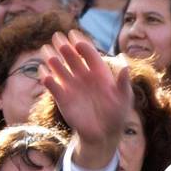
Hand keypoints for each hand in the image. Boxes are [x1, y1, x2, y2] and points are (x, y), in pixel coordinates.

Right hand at [40, 31, 132, 169]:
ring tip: (46, 50)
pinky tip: (44, 74)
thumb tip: (125, 65)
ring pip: (59, 68)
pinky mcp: (62, 98)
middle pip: (72, 57)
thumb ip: (123, 82)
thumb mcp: (124, 98)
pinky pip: (52, 85)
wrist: (103, 134)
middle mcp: (83, 75)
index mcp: (99, 72)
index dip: (82, 45)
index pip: (89, 53)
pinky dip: (47, 79)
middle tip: (57, 37)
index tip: (76, 39)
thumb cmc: (116, 114)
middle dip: (64, 47)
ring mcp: (71, 86)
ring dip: (52, 60)